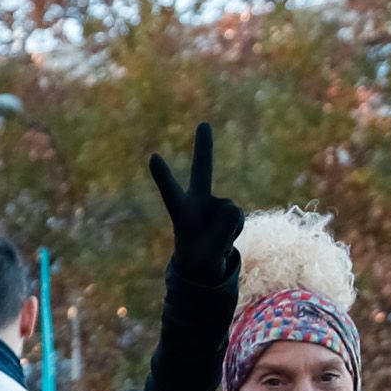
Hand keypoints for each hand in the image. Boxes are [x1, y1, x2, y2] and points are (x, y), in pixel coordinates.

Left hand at [147, 122, 243, 283]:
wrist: (205, 265)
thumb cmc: (200, 261)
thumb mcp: (210, 253)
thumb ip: (221, 232)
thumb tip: (233, 206)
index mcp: (181, 213)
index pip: (171, 194)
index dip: (163, 177)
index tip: (152, 157)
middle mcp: (196, 202)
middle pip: (202, 171)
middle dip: (204, 148)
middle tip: (204, 125)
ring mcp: (212, 203)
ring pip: (231, 212)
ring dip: (228, 230)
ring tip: (215, 242)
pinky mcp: (226, 207)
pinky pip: (238, 217)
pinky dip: (235, 230)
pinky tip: (224, 235)